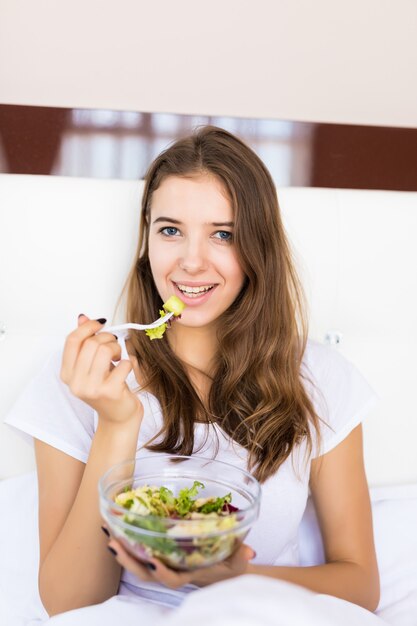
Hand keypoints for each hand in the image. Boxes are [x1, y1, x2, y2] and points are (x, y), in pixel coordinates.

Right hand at [60, 314, 142, 425]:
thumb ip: (85, 342)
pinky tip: (125, 370)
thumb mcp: (91, 365)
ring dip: (117, 349)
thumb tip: (82, 317)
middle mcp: (76, 383)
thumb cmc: (105, 387)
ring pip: (105, 350)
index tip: (100, 323)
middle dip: (107, 339)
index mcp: (67, 374)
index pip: (72, 340)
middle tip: (114, 346)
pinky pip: (123, 364)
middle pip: (91, 343)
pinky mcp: (110, 392)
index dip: (88, 327)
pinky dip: (128, 362)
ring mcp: (92, 389)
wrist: (118, 416)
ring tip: (118, 357)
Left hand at [106, 535, 254, 588]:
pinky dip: (127, 543)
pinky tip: (116, 528)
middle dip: (129, 559)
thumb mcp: (238, 562)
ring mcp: (165, 565)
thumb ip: (242, 556)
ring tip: (109, 534)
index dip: (162, 571)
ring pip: (139, 565)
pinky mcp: (161, 556)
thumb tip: (249, 551)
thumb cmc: (229, 566)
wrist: (222, 573)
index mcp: (190, 575)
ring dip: (123, 551)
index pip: (173, 579)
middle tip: (114, 542)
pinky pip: (140, 553)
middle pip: (146, 573)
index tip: (152, 560)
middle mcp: (174, 572)